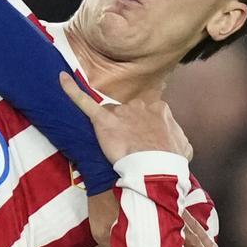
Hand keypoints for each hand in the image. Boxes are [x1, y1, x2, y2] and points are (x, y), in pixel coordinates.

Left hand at [59, 73, 190, 163]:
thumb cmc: (171, 161)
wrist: (156, 168)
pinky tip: (61, 78)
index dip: (142, 128)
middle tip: (130, 146)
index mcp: (159, 109)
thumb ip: (177, 136)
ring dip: (111, 127)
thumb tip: (175, 139)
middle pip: (127, 112)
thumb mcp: (184, 146)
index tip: (142, 142)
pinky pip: (84, 101)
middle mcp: (140, 105)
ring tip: (117, 145)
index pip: (145, 112)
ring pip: (110, 113)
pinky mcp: (103, 119)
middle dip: (126, 127)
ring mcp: (121, 111)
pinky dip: (71, 90)